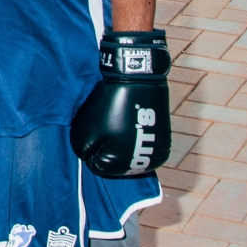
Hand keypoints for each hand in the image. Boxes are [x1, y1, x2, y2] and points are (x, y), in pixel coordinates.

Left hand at [70, 30, 171, 178]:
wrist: (138, 78)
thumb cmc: (110, 105)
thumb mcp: (86, 130)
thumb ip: (83, 150)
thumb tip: (87, 157)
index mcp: (125, 164)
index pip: (98, 167)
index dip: (91, 148)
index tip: (95, 129)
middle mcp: (146, 164)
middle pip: (116, 164)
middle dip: (107, 147)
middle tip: (107, 124)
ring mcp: (158, 153)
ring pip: (130, 156)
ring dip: (122, 145)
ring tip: (119, 122)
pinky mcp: (164, 141)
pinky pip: (143, 147)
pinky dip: (135, 139)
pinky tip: (130, 122)